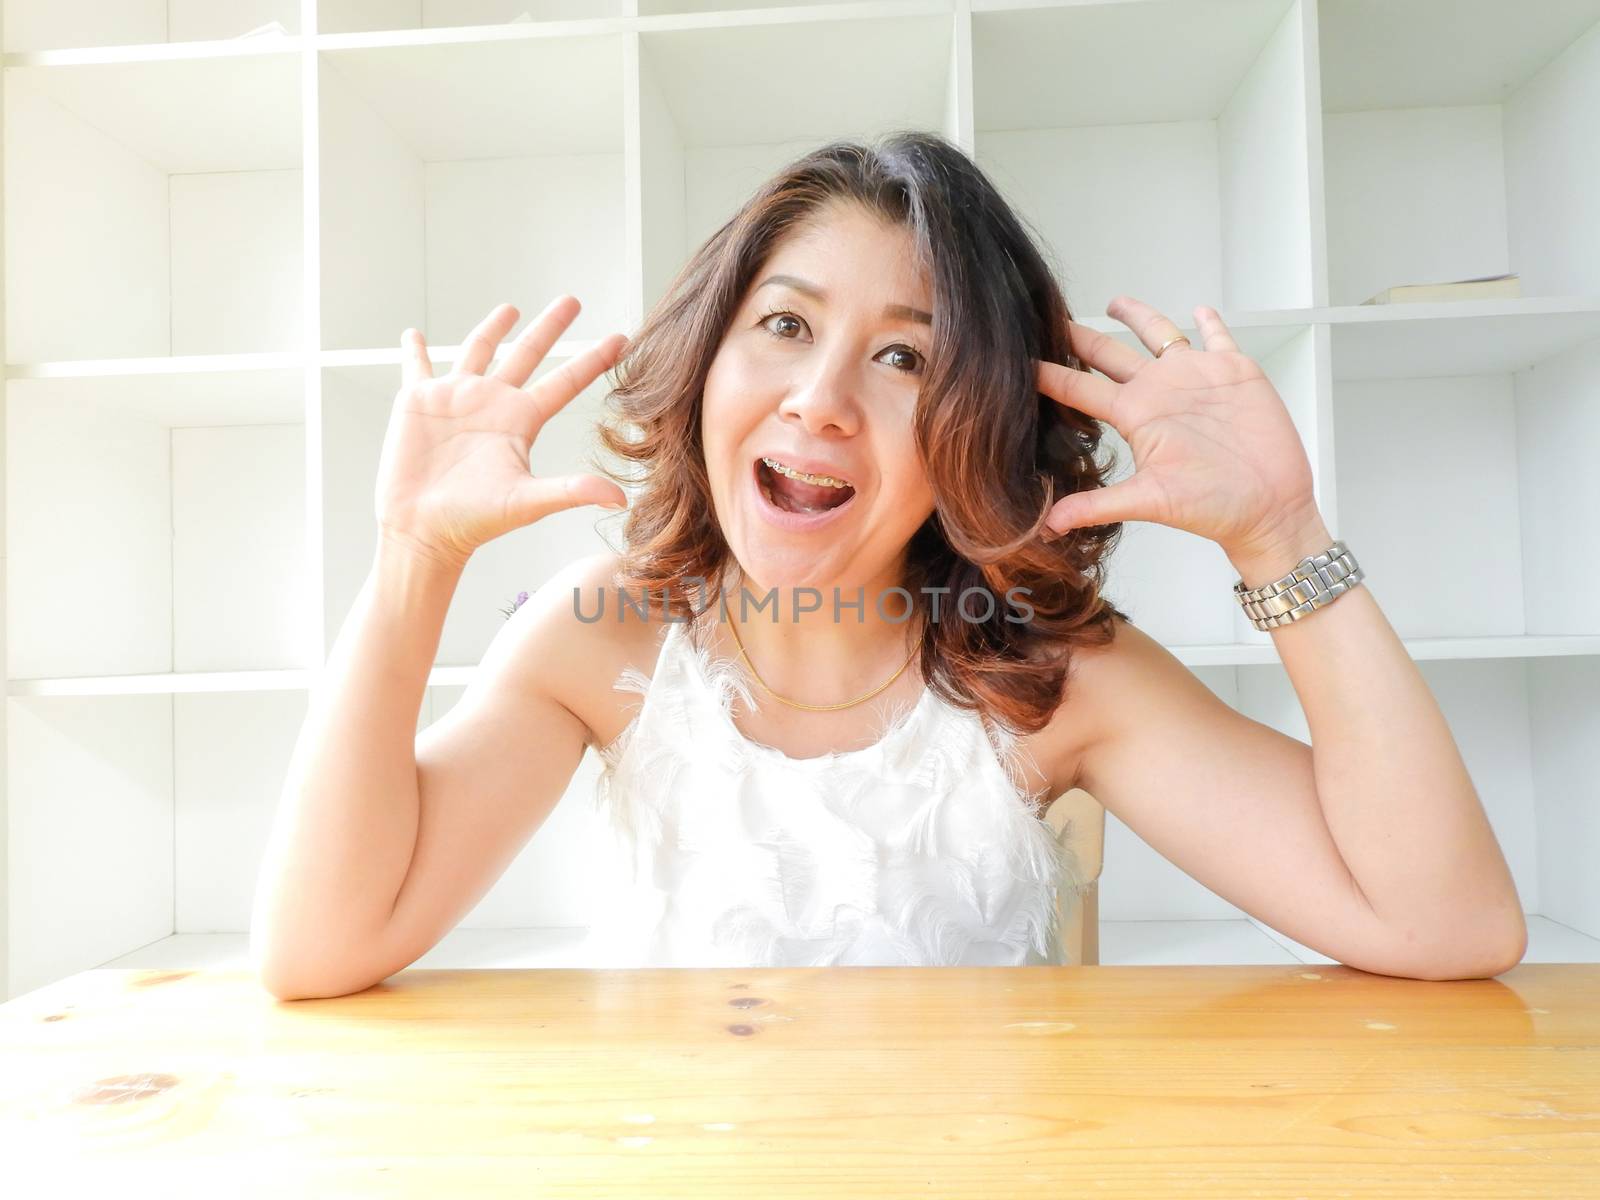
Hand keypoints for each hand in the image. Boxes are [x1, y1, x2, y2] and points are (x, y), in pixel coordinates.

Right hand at [374, 296, 628, 570]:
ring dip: (493, 327)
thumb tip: (620, 498)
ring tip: (510, 308)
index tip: (623, 338)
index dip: (594, 359)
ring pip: (479, 350)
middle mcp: (493, 403)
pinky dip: (414, 350)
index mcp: (521, 420)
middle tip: (572, 300)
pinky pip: (417, 367)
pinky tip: (411, 335)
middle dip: (549, 326)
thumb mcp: (528, 502)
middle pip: (528, 352)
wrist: (424, 530)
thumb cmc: (476, 521)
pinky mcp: (418, 402)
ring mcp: (456, 399)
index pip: (566, 381)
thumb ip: (572, 491)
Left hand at [1035, 295, 1320, 559]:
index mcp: (1134, 415)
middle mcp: (1158, 391)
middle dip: (1081, 334)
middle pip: (1109, 352)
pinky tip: (1199, 308)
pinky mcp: (1234, 371)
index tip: (1017, 354)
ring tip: (1113, 302)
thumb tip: (1047, 527)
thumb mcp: (1148, 502)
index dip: (1049, 371)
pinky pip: (1217, 336)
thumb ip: (1097, 507)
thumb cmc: (1211, 508)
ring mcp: (1195, 378)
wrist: (1267, 508)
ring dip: (1138, 316)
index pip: (1079, 386)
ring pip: (1158, 334)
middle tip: (1049, 314)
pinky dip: (1209, 321)